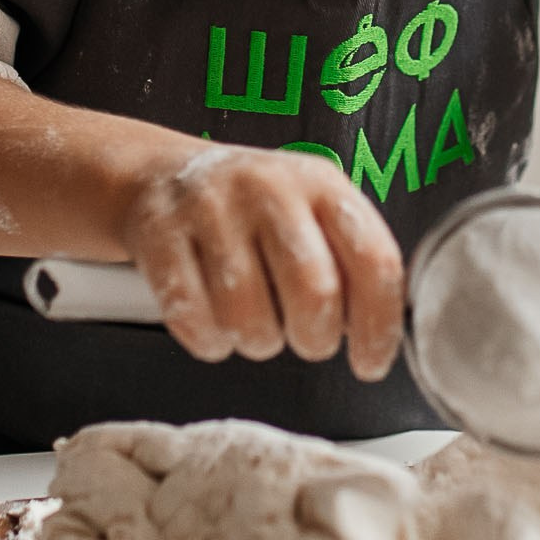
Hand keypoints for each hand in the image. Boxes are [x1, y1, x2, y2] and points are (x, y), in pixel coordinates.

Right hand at [120, 145, 403, 382]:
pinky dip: (209, 340)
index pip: (374, 260)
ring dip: (257, 341)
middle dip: (315, 339)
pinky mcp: (159, 234)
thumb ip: (350, 263)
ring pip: (248, 316)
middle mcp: (269, 188)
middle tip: (306, 340)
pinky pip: (193, 320)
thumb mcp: (313, 213)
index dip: (378, 326)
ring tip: (253, 322)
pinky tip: (213, 320)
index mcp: (321, 184)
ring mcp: (210, 208)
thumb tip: (380, 334)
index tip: (370, 363)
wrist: (161, 176)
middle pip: (314, 293)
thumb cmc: (253, 211)